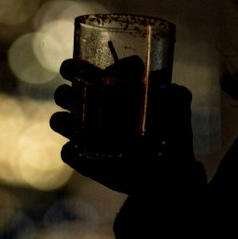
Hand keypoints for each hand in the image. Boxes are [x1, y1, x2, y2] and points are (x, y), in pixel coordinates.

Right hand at [50, 57, 196, 195]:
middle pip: (64, 93)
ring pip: (59, 120)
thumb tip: (170, 88)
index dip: (75, 66)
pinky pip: (68, 153)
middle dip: (64, 92)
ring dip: (61, 119)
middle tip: (72, 95)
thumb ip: (176, 94)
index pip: (82, 69)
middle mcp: (92, 109)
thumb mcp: (178, 107)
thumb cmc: (171, 131)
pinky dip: (72, 152)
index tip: (82, 68)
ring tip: (73, 123)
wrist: (168, 172)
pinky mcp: (85, 160)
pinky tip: (84, 151)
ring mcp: (86, 135)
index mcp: (108, 88)